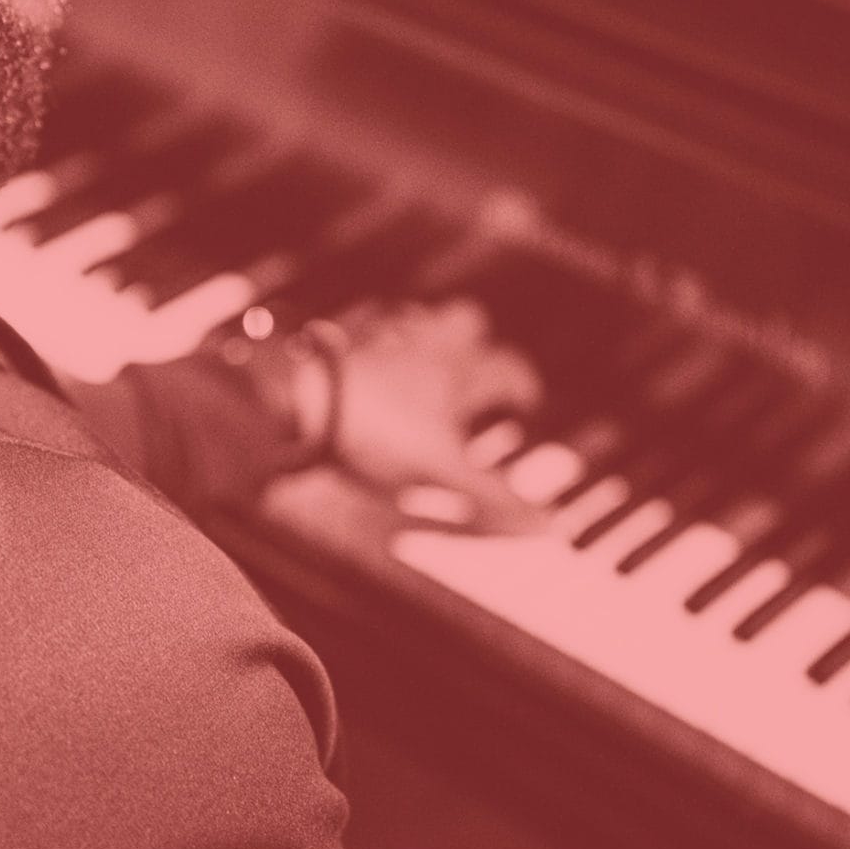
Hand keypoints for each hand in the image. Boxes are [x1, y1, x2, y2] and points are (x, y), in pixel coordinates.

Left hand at [306, 298, 545, 531]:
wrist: (300, 404)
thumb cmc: (374, 435)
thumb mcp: (441, 474)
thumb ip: (494, 500)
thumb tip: (549, 529)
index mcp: (458, 375)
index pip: (508, 370)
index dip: (522, 388)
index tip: (525, 406)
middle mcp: (427, 350)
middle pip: (467, 323)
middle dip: (478, 344)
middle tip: (477, 377)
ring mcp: (386, 344)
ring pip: (423, 319)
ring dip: (434, 335)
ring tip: (433, 363)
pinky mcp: (350, 348)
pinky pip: (376, 330)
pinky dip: (387, 340)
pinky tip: (380, 360)